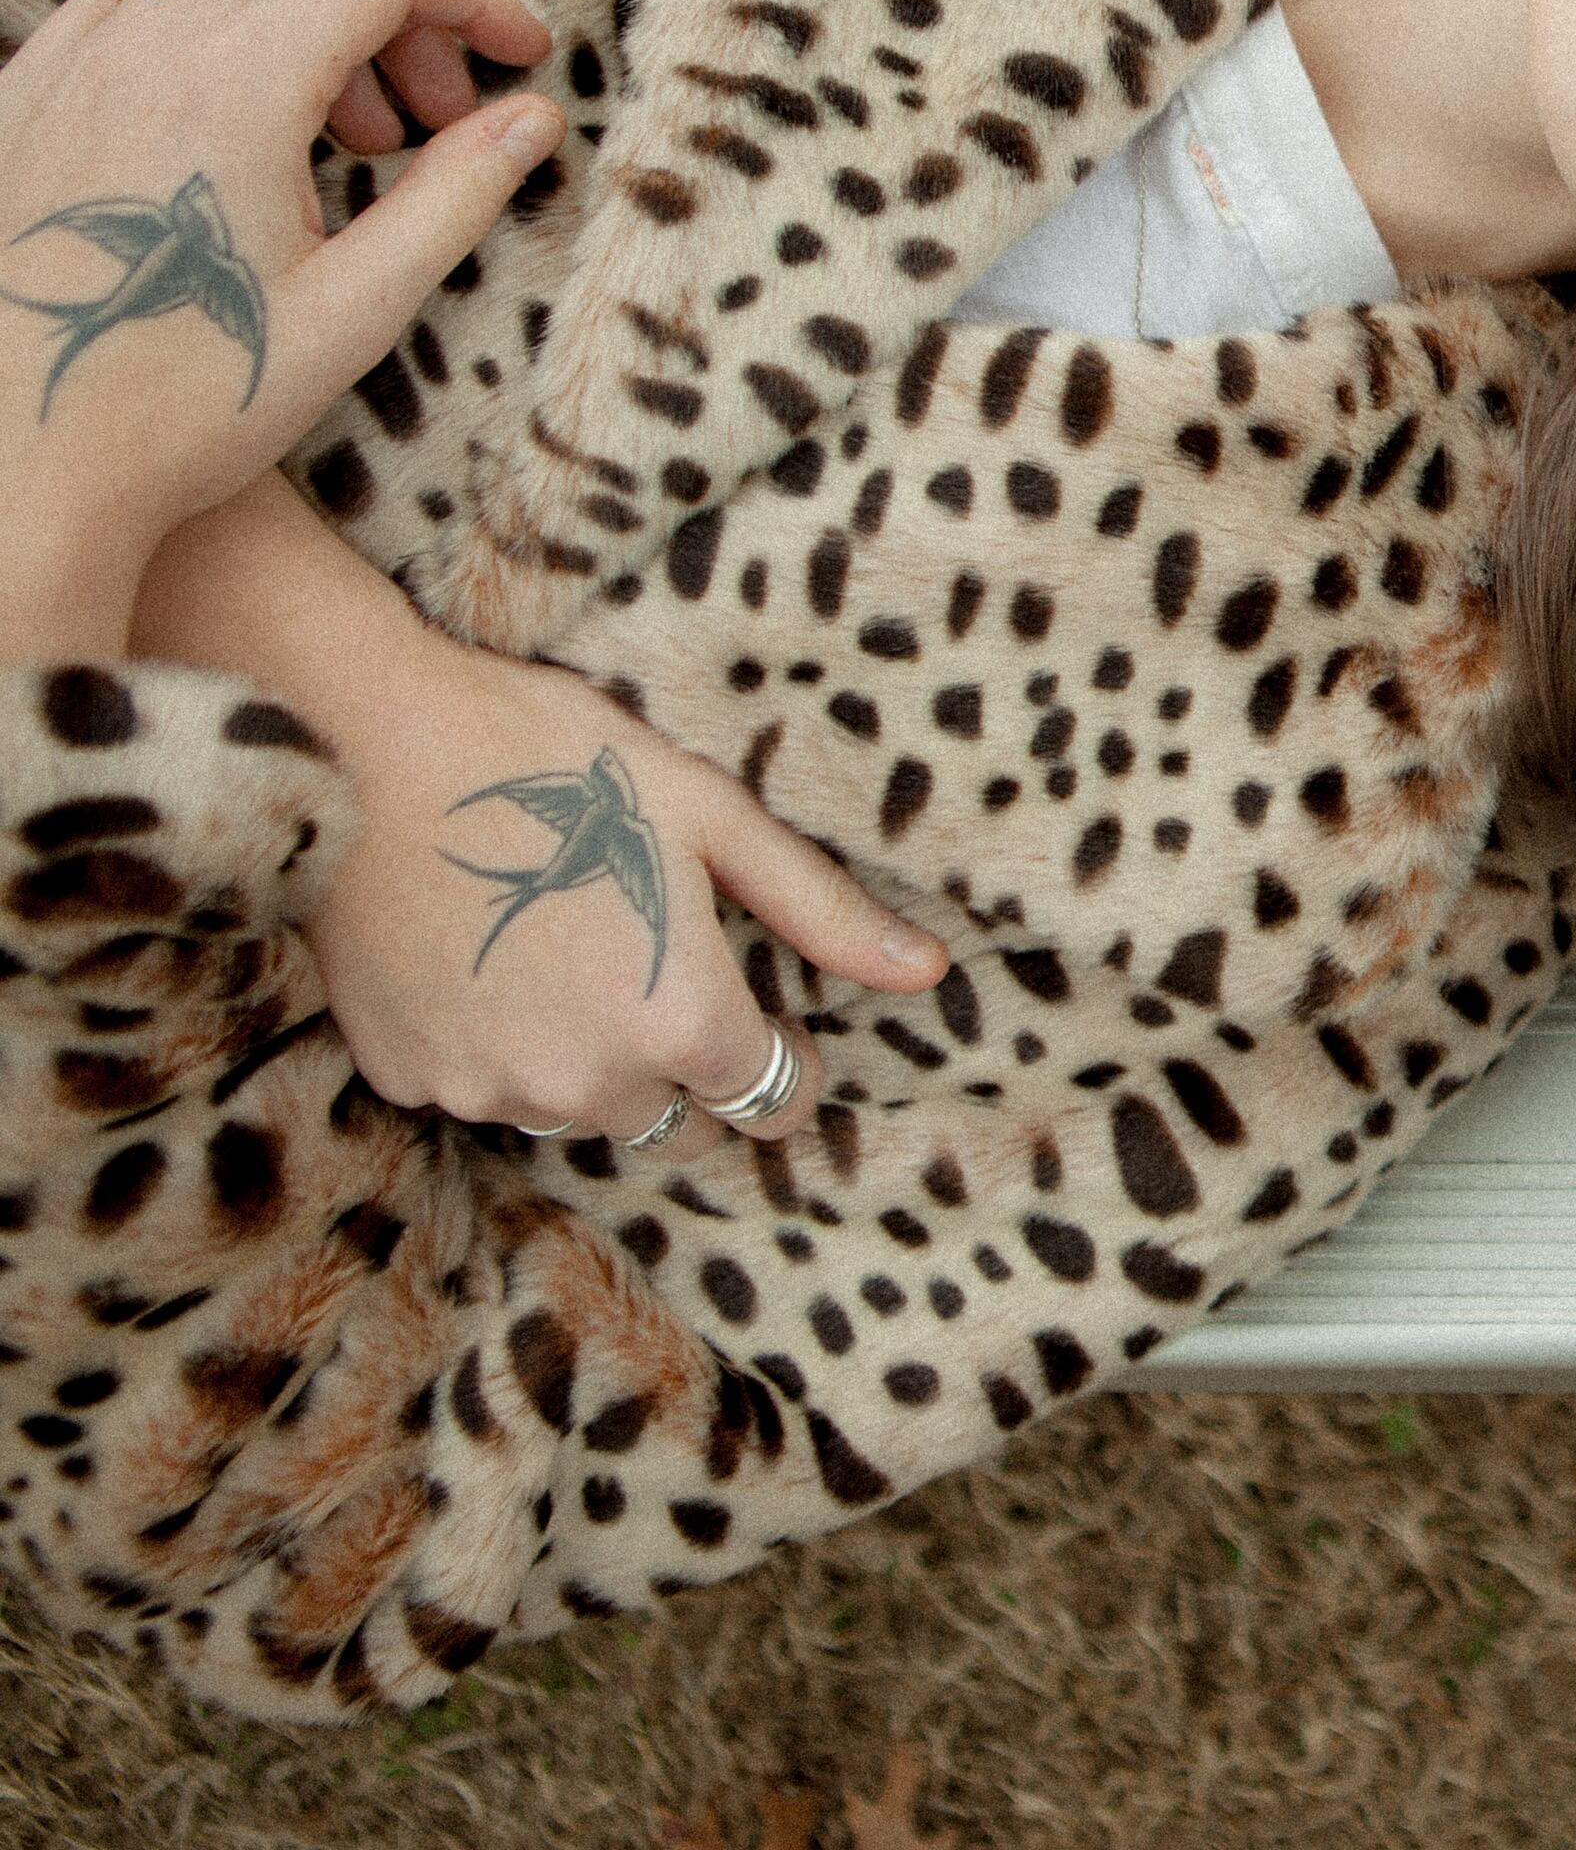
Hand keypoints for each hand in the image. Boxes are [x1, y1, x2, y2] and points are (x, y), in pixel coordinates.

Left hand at [0, 0, 559, 659]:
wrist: (15, 463)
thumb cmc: (188, 403)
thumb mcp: (357, 307)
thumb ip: (454, 194)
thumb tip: (534, 118)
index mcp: (235, 86)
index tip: (521, 60)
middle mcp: (143, 45)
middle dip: (401, 9)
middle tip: (439, 118)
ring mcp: (73, 61)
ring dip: (313, 20)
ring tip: (349, 142)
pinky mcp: (26, 92)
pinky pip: (140, 7)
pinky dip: (222, 36)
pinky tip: (243, 134)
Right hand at [301, 625, 951, 1159]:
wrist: (358, 741)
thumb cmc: (551, 758)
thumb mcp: (711, 815)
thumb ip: (819, 910)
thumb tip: (926, 972)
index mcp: (681, 1022)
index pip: (770, 1100)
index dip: (784, 1061)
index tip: (772, 1018)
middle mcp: (590, 1081)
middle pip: (677, 1125)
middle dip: (689, 1072)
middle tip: (662, 977)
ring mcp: (489, 1087)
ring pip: (578, 1114)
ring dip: (591, 1063)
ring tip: (569, 954)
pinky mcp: (406, 1076)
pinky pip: (482, 1088)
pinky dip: (496, 1047)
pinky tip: (486, 960)